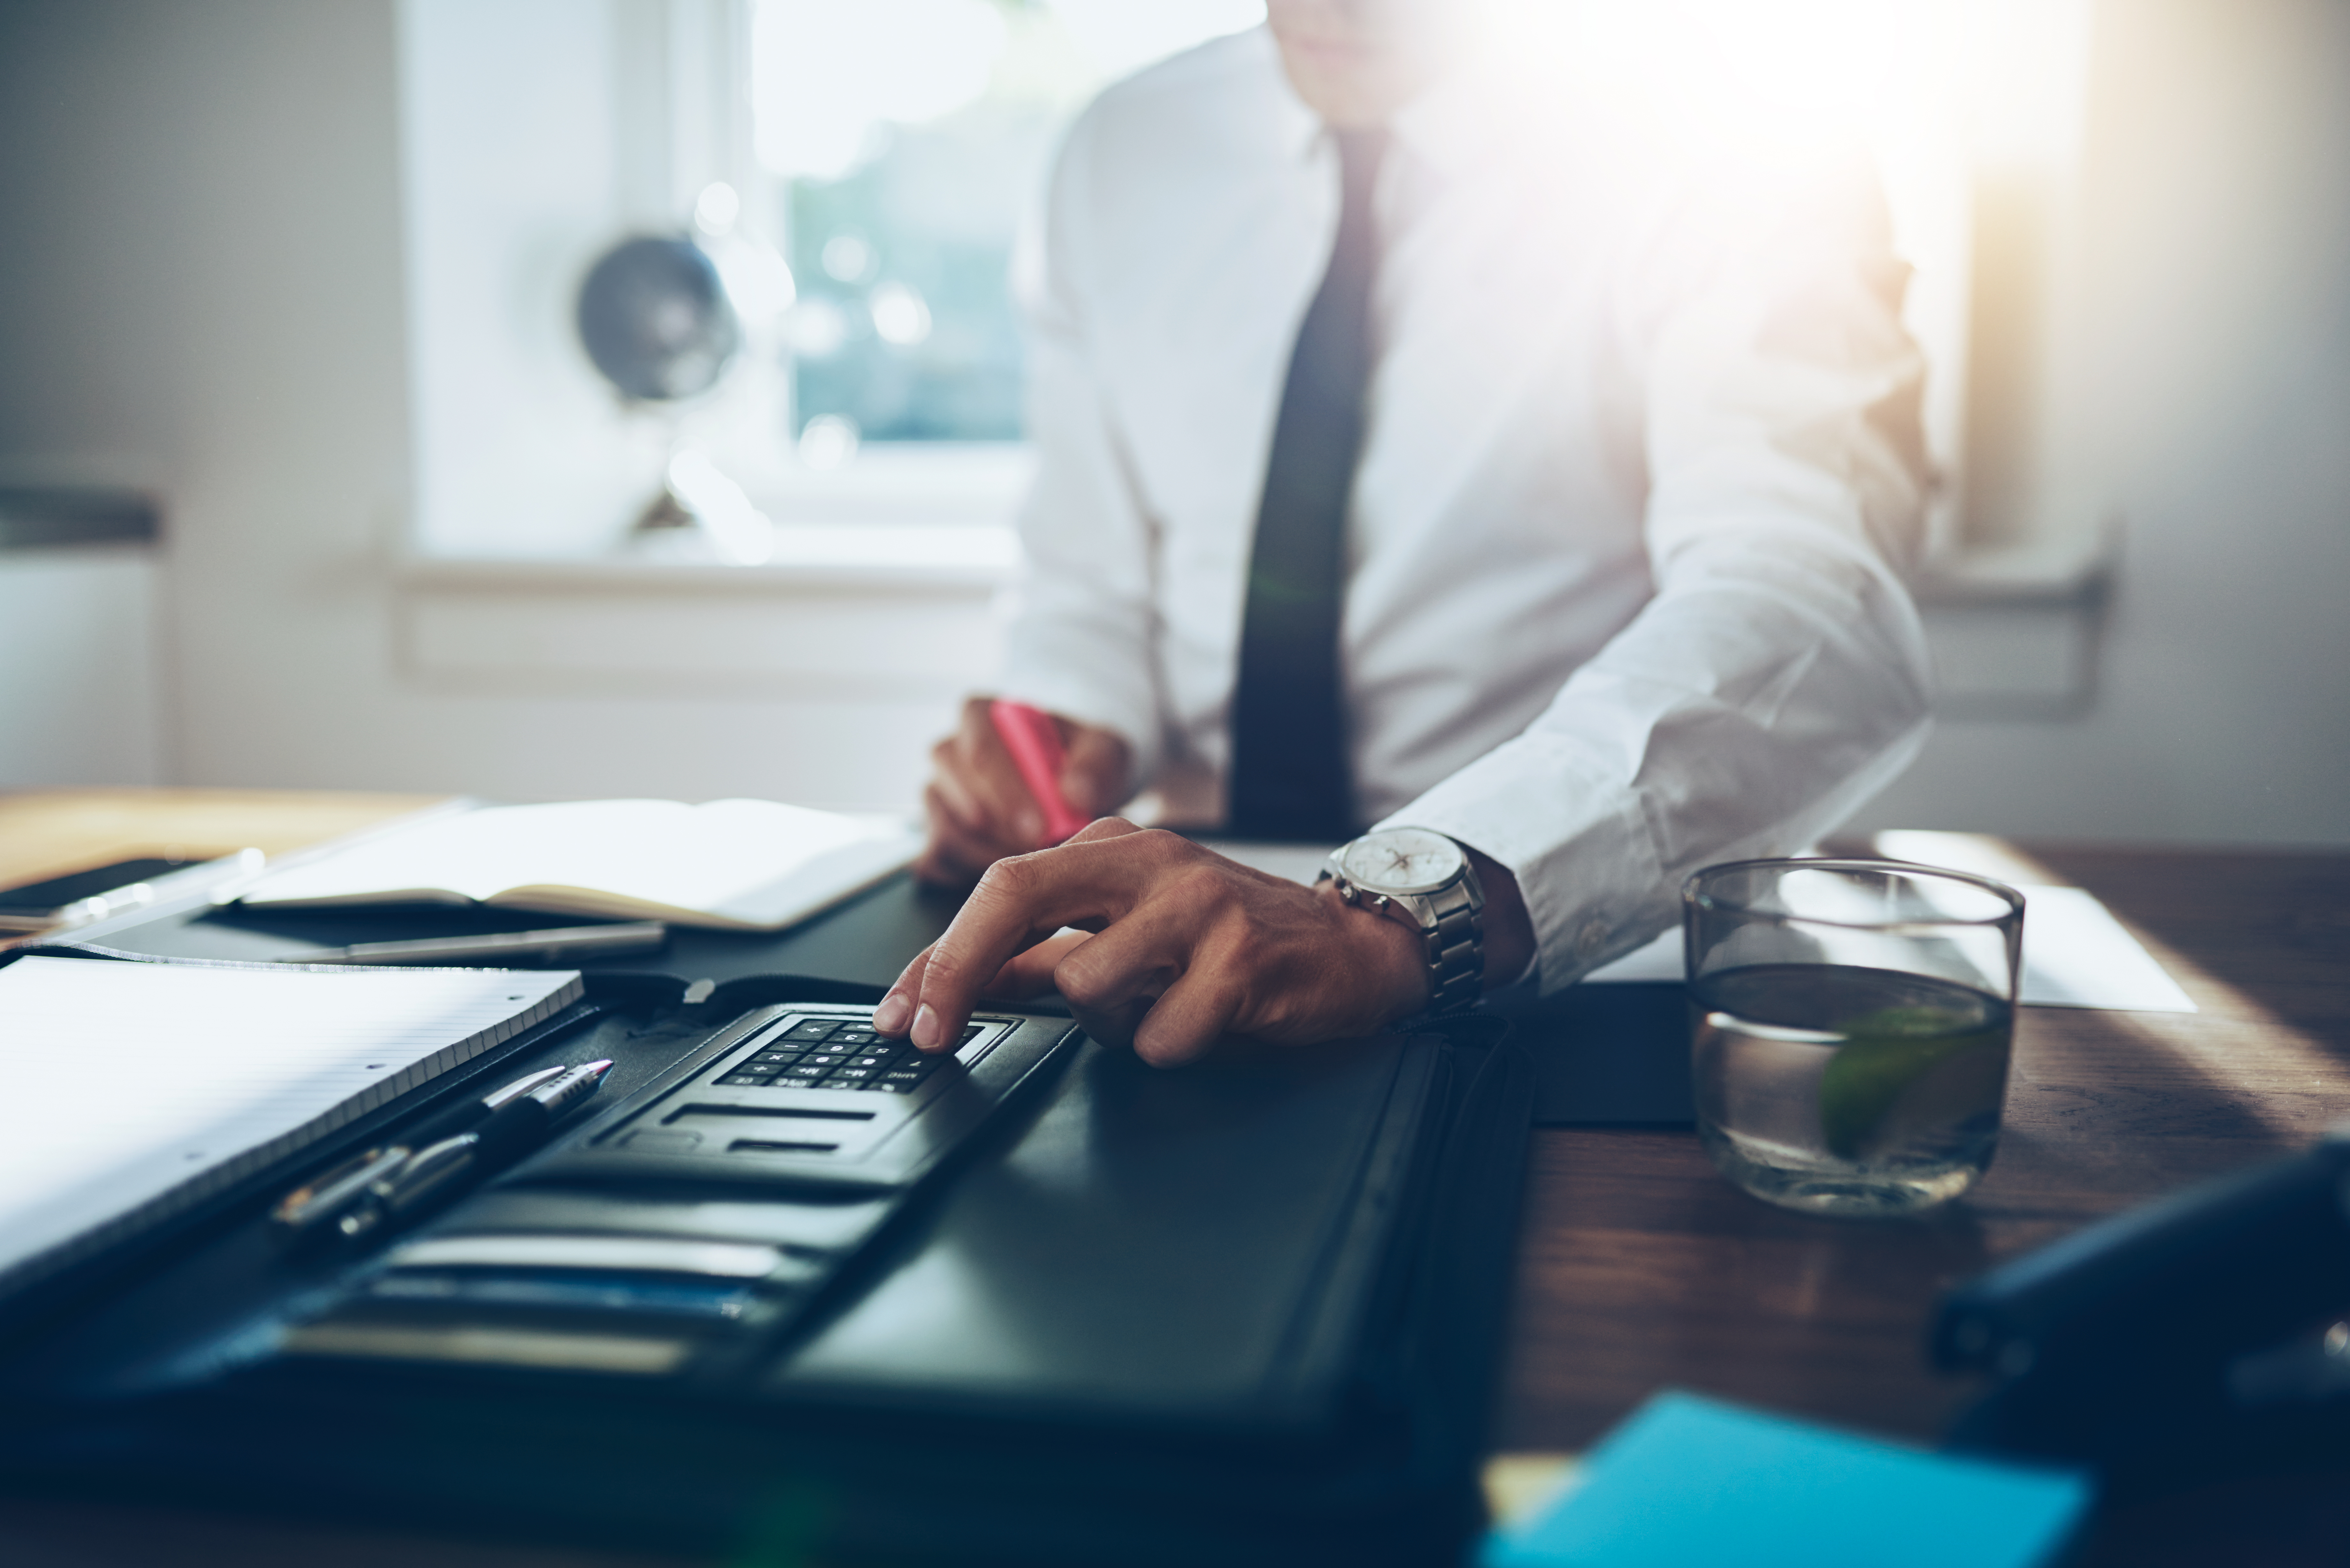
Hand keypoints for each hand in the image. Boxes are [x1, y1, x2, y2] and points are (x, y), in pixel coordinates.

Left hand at [875, 819, 1434, 1066]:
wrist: (1350, 948)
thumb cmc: (1229, 942)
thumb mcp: (1130, 932)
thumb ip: (1047, 954)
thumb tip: (967, 982)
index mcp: (1111, 848)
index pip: (999, 888)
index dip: (939, 956)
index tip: (904, 1015)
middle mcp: (1148, 861)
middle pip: (1017, 897)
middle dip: (959, 971)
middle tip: (931, 1033)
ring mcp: (1197, 903)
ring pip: (1087, 983)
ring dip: (1107, 1023)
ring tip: (1157, 1009)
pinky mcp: (1241, 957)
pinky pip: (1160, 1035)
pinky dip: (1171, 1046)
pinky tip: (1206, 1023)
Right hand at [914, 697, 1130, 886]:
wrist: (1073, 793)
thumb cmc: (1084, 764)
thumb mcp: (1106, 754)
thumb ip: (1096, 766)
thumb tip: (1075, 793)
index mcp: (980, 715)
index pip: (981, 750)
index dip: (1008, 792)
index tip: (1041, 827)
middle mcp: (948, 751)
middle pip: (959, 792)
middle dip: (1004, 829)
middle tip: (1045, 850)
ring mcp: (936, 793)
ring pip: (947, 830)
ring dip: (994, 853)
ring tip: (1037, 857)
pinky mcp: (932, 833)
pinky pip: (940, 859)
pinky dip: (975, 872)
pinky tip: (1012, 874)